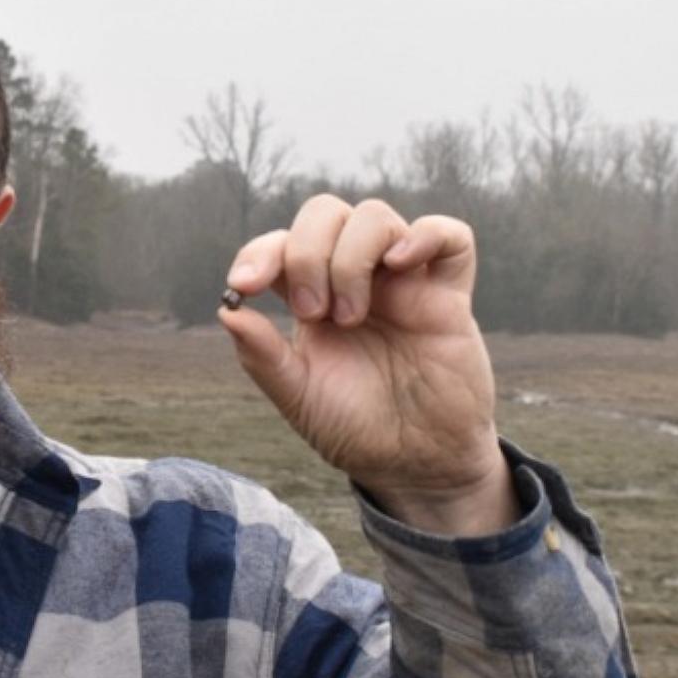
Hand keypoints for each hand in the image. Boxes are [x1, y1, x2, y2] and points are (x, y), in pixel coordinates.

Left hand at [217, 195, 517, 535]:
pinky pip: (450, 237)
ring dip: (351, 257)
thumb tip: (227, 311)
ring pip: (375, 217)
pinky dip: (425, 235)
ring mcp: (402, 283)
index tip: (243, 286)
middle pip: (325, 213)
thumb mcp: (298, 397)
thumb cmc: (355, 428)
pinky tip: (401, 263)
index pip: (281, 245)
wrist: (414, 464)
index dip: (258, 253)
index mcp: (311, 298)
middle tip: (312, 312)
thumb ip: (262, 356)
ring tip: (351, 317)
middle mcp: (355, 279)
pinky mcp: (448, 296)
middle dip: (306, 252)